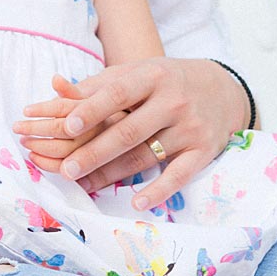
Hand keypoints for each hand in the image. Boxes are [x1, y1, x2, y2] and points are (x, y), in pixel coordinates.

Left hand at [16, 61, 248, 207]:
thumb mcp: (136, 73)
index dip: (92, 110)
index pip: (117, 93)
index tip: (67, 126)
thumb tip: (55, 86)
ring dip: (114, 174)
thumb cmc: (165, 81)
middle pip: (129, 131)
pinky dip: (159, 191)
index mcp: (151, 76)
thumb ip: (97, 84)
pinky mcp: (203, 151)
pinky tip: (137, 203)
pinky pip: (179, 175)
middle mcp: (172, 101)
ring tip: (85, 185)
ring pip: (147, 155)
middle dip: (96, 152)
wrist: (221, 89)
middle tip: (67, 169)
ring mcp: (189, 127)